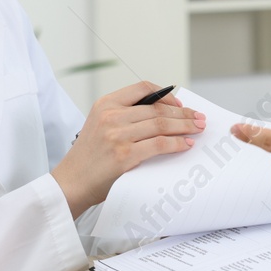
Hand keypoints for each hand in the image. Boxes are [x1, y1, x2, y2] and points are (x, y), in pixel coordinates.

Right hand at [52, 81, 205, 217]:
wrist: (71, 182)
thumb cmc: (89, 157)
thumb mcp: (100, 125)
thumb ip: (125, 116)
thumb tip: (163, 114)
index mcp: (105, 104)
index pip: (142, 88)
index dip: (166, 95)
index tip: (180, 105)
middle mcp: (111, 116)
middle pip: (157, 109)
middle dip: (183, 113)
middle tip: (198, 118)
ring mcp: (117, 135)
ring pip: (161, 124)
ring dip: (184, 127)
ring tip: (197, 129)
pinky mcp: (125, 155)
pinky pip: (159, 144)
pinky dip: (177, 143)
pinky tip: (185, 144)